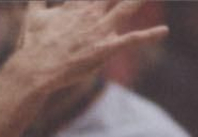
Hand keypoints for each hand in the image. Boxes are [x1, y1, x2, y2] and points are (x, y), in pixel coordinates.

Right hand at [13, 0, 167, 92]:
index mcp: (76, 5)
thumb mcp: (33, 17)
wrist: (35, 68)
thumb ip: (37, 1)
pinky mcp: (104, 49)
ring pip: (126, 7)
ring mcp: (99, 30)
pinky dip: (149, 36)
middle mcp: (91, 13)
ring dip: (138, 0)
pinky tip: (164, 30)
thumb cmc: (32, 44)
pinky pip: (131, 40)